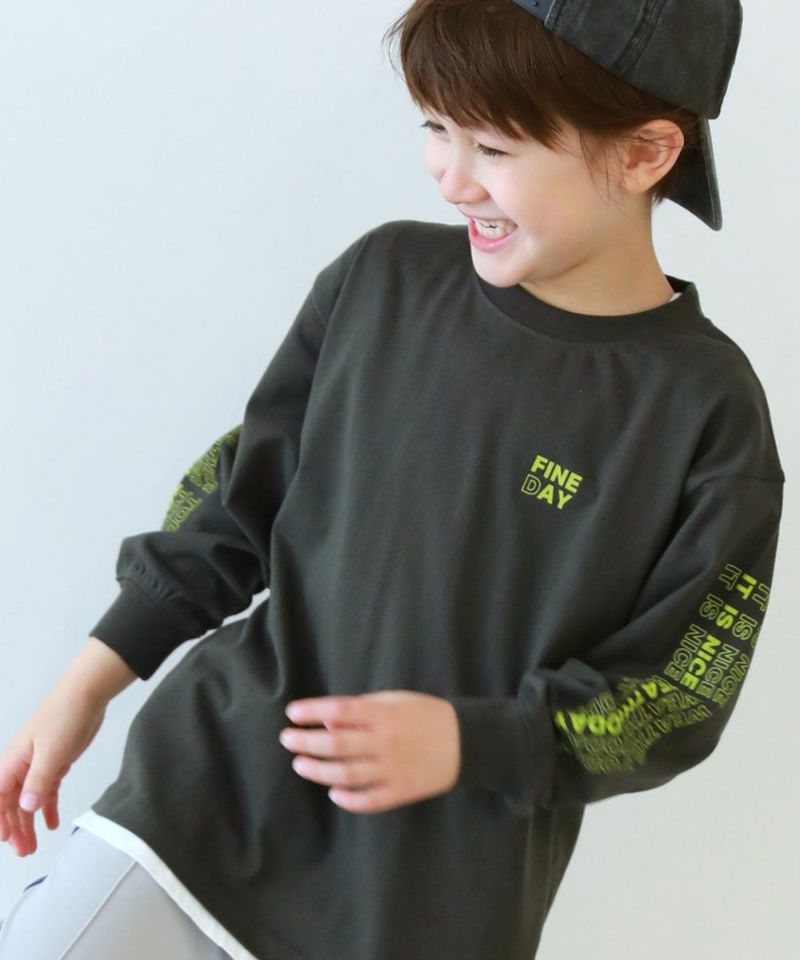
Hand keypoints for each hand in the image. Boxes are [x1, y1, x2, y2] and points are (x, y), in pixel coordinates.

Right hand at [0, 687, 105, 856]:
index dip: (0, 820)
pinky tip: (51, 824)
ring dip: (29, 823)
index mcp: (13, 762)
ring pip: (29, 800)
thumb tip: (25, 809)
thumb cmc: (64, 718)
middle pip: (12, 803)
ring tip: (33, 846)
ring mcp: (38, 765)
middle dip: (15, 828)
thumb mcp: (51, 752)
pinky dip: (47, 807)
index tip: (6, 840)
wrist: (86, 695)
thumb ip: (38, 781)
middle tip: (24, 852)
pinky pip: (47, 790)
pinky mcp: (55, 763)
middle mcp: (21, 765)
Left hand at [279, 690, 460, 812]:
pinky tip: (333, 792)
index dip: (312, 711)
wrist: (466, 741)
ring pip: (347, 774)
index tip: (292, 713)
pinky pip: (369, 800)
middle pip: (336, 744)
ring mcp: (393, 769)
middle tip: (287, 739)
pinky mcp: (401, 791)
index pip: (340, 711)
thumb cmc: (426, 714)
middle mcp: (386, 742)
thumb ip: (363, 709)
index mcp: (385, 714)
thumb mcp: (396, 700)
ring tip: (300, 764)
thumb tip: (327, 721)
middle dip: (306, 742)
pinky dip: (348, 799)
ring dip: (318, 771)